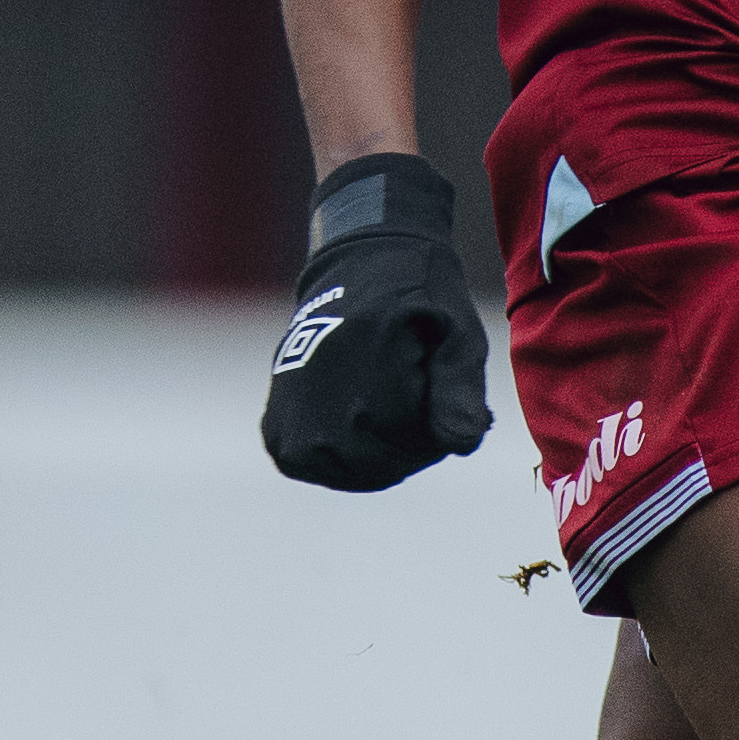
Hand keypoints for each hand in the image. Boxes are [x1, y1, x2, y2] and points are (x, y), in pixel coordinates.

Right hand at [261, 151, 493, 490]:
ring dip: (379, 446)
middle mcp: (322, 410)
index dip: (439, 419)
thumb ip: (461, 390)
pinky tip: (351, 409)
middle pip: (388, 465)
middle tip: (407, 383)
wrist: (355, 266)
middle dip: (410, 436)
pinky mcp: (276, 437)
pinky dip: (347, 451)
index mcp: (368, 377)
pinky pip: (326, 469)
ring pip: (358, 473)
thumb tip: (461, 444)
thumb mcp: (458, 333)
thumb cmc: (419, 301)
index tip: (431, 375)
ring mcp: (292, 429)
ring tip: (380, 393)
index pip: (421, 444)